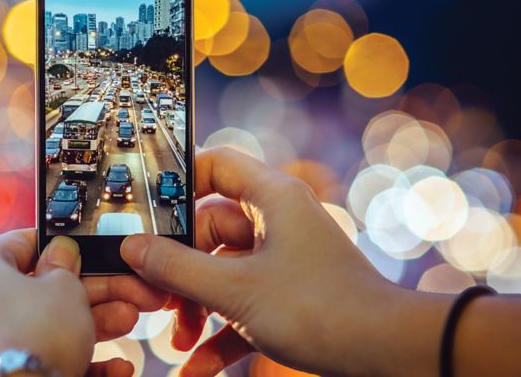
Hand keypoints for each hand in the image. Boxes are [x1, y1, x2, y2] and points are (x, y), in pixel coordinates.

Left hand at [0, 230, 167, 375]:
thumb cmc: (34, 332)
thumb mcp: (63, 285)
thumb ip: (66, 264)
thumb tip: (62, 251)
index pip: (20, 245)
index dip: (58, 245)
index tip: (88, 249)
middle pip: (45, 289)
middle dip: (94, 290)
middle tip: (126, 288)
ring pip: (52, 325)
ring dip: (97, 323)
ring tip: (129, 319)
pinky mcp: (11, 372)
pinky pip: (49, 357)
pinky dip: (83, 360)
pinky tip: (117, 366)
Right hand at [120, 147, 425, 376]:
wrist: (388, 353)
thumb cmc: (323, 309)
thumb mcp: (235, 290)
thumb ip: (177, 269)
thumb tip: (133, 247)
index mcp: (271, 198)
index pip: (215, 165)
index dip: (177, 181)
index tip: (143, 209)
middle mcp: (278, 222)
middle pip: (209, 230)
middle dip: (179, 271)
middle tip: (154, 297)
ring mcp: (284, 260)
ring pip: (223, 273)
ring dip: (195, 309)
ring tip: (177, 342)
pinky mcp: (290, 296)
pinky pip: (242, 306)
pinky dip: (220, 334)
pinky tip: (197, 367)